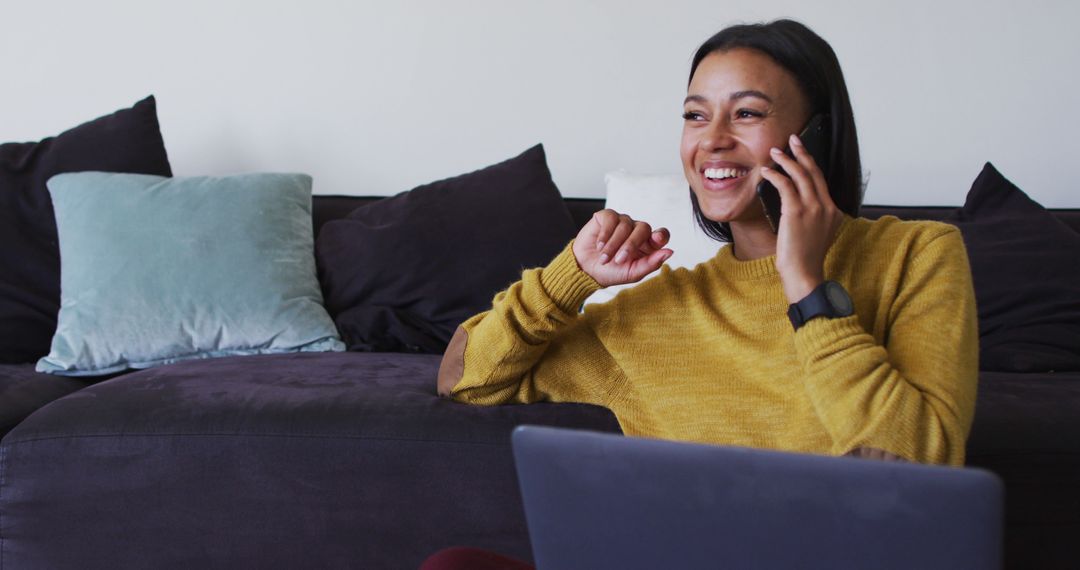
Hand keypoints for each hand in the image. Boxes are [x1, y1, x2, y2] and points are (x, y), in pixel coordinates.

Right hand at [572, 209, 673, 287]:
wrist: (586, 270)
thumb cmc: (611, 272)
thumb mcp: (632, 273)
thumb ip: (651, 263)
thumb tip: (669, 252)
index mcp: (647, 244)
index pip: (661, 234)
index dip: (661, 235)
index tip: (657, 240)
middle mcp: (637, 230)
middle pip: (644, 228)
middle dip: (631, 245)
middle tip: (619, 260)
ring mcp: (622, 222)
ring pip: (625, 225)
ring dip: (613, 245)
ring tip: (604, 259)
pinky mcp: (607, 216)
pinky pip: (611, 219)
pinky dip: (605, 234)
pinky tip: (599, 246)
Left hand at [760, 133, 844, 302]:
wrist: (804, 274)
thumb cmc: (805, 258)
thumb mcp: (816, 234)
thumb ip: (813, 218)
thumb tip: (797, 204)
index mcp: (834, 212)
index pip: (822, 181)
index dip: (810, 164)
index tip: (802, 153)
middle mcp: (826, 207)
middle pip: (815, 172)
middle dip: (803, 152)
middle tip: (793, 139)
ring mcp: (814, 208)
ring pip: (801, 174)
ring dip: (787, 160)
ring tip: (775, 151)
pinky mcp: (797, 212)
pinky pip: (786, 186)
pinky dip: (775, 175)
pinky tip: (767, 172)